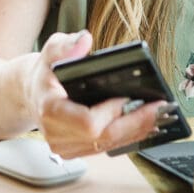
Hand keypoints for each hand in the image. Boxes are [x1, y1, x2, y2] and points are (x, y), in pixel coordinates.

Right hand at [32, 31, 167, 158]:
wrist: (33, 92)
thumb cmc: (46, 71)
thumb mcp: (51, 49)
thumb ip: (65, 45)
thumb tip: (84, 41)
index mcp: (50, 109)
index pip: (87, 122)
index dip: (111, 112)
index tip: (129, 97)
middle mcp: (56, 134)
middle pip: (104, 138)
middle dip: (135, 122)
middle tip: (159, 108)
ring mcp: (65, 147)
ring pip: (108, 146)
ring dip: (136, 132)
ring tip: (159, 116)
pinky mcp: (76, 151)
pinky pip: (106, 149)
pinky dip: (128, 137)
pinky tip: (145, 126)